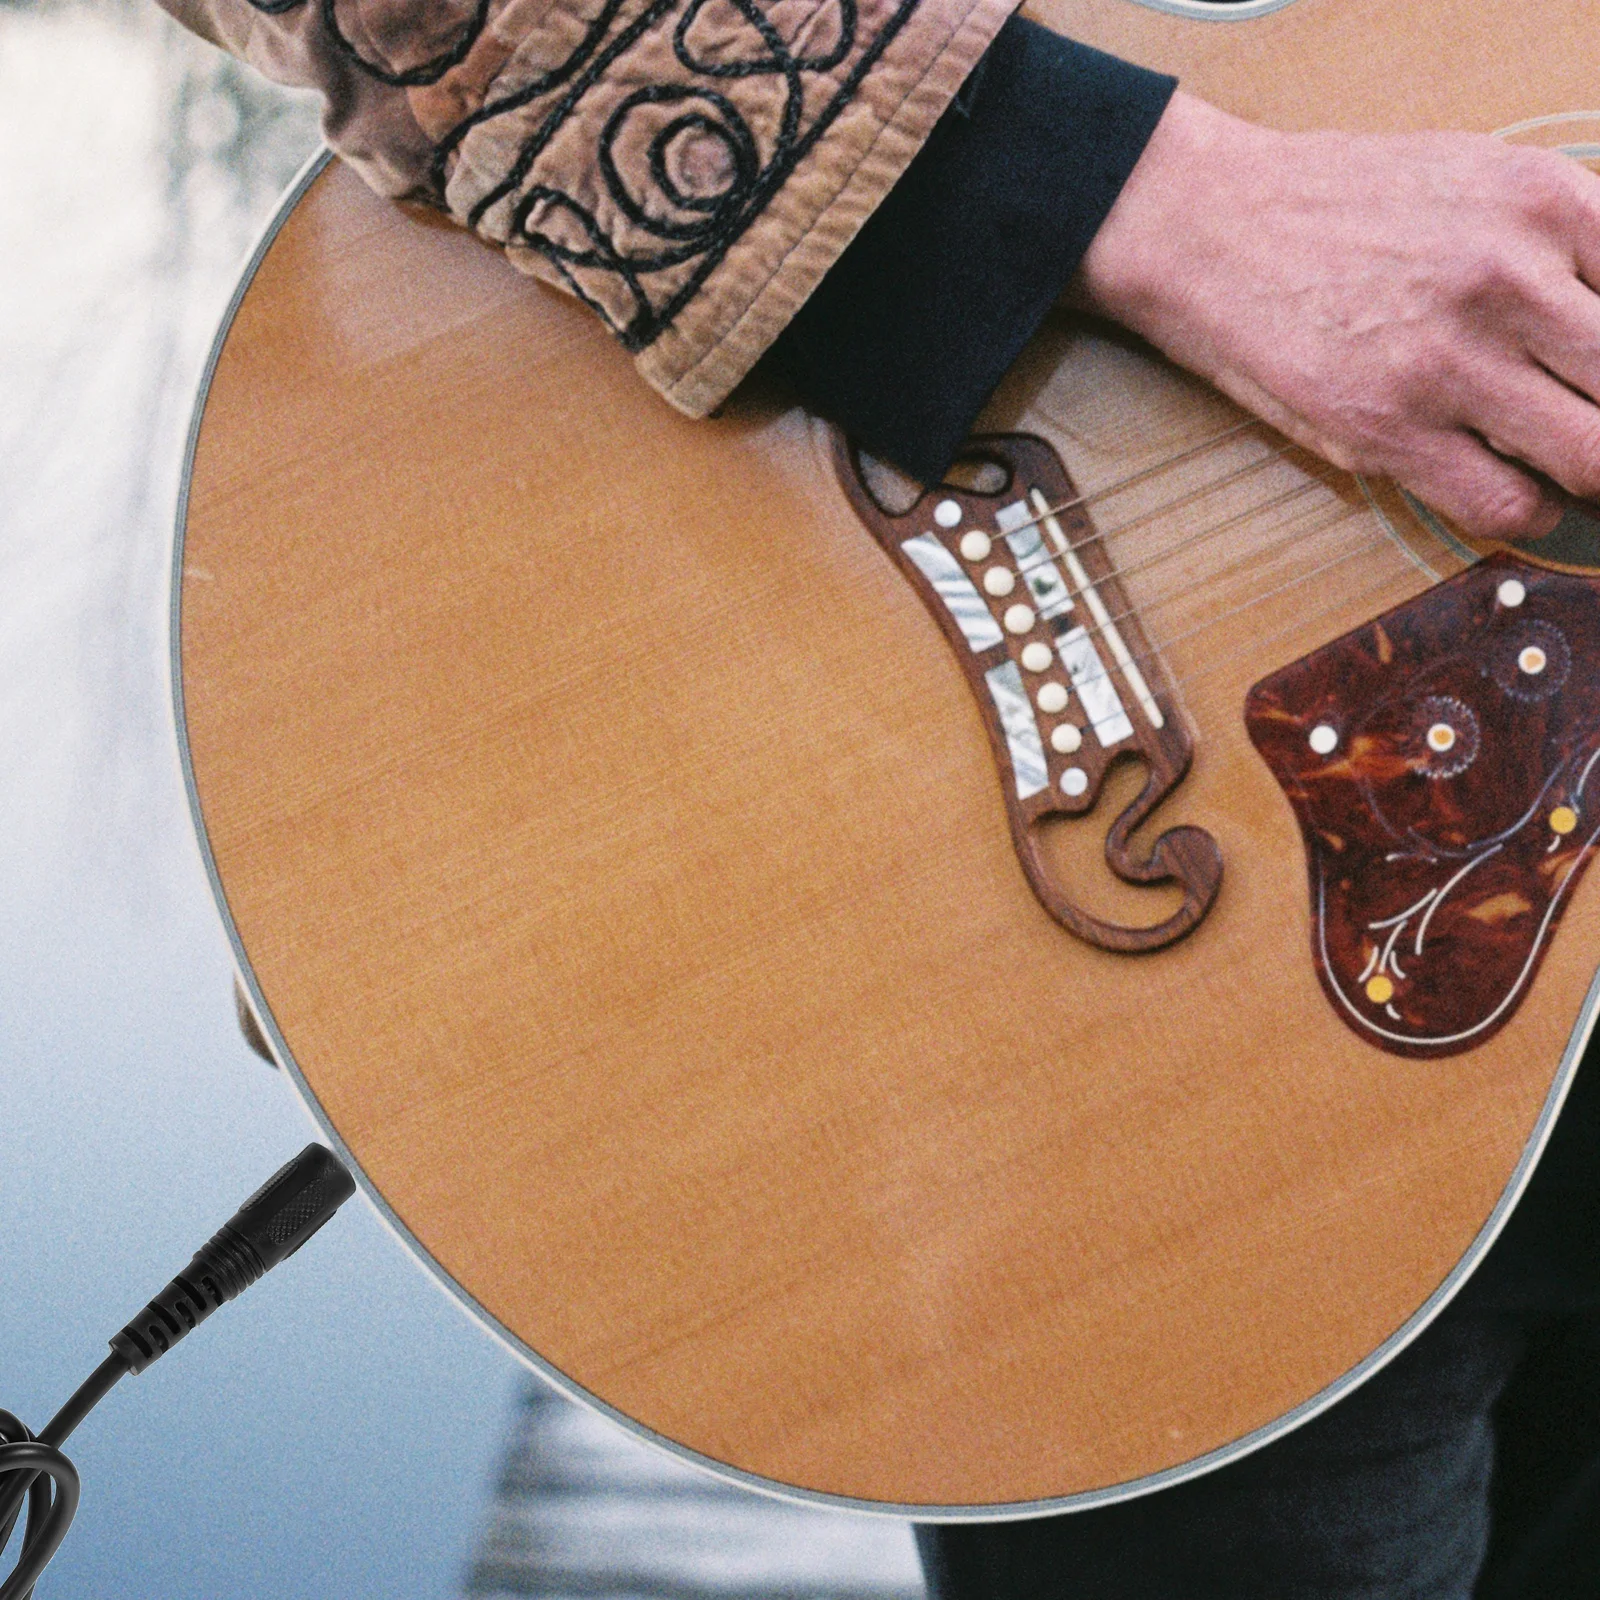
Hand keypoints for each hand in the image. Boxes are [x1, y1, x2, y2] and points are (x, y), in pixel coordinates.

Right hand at [1073, 92, 1599, 539]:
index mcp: (1546, 202)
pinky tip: (1514, 490)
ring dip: (1585, 470)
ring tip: (1565, 464)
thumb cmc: (1329, 208)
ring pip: (1590, 454)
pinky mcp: (1388, 431)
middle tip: (1587, 424)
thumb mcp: (1477, 181)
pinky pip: (1504, 505)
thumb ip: (1561, 243)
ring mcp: (1447, 362)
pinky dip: (1527, 512)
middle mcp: (1509, 279)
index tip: (1599, 375)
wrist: (1207, 226)